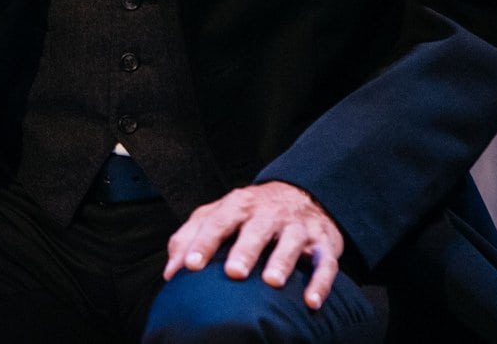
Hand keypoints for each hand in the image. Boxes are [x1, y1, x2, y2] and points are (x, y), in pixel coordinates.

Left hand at [163, 181, 344, 309]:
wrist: (302, 195)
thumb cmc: (250, 213)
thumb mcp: (218, 215)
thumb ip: (190, 237)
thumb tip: (171, 271)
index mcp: (238, 205)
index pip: (217, 222)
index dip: (203, 243)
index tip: (190, 266)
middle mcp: (268, 213)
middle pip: (255, 230)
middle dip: (244, 251)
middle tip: (234, 273)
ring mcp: (297, 227)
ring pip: (291, 242)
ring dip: (282, 261)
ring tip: (272, 282)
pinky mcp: (322, 242)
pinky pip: (325, 262)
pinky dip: (320, 282)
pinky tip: (311, 301)